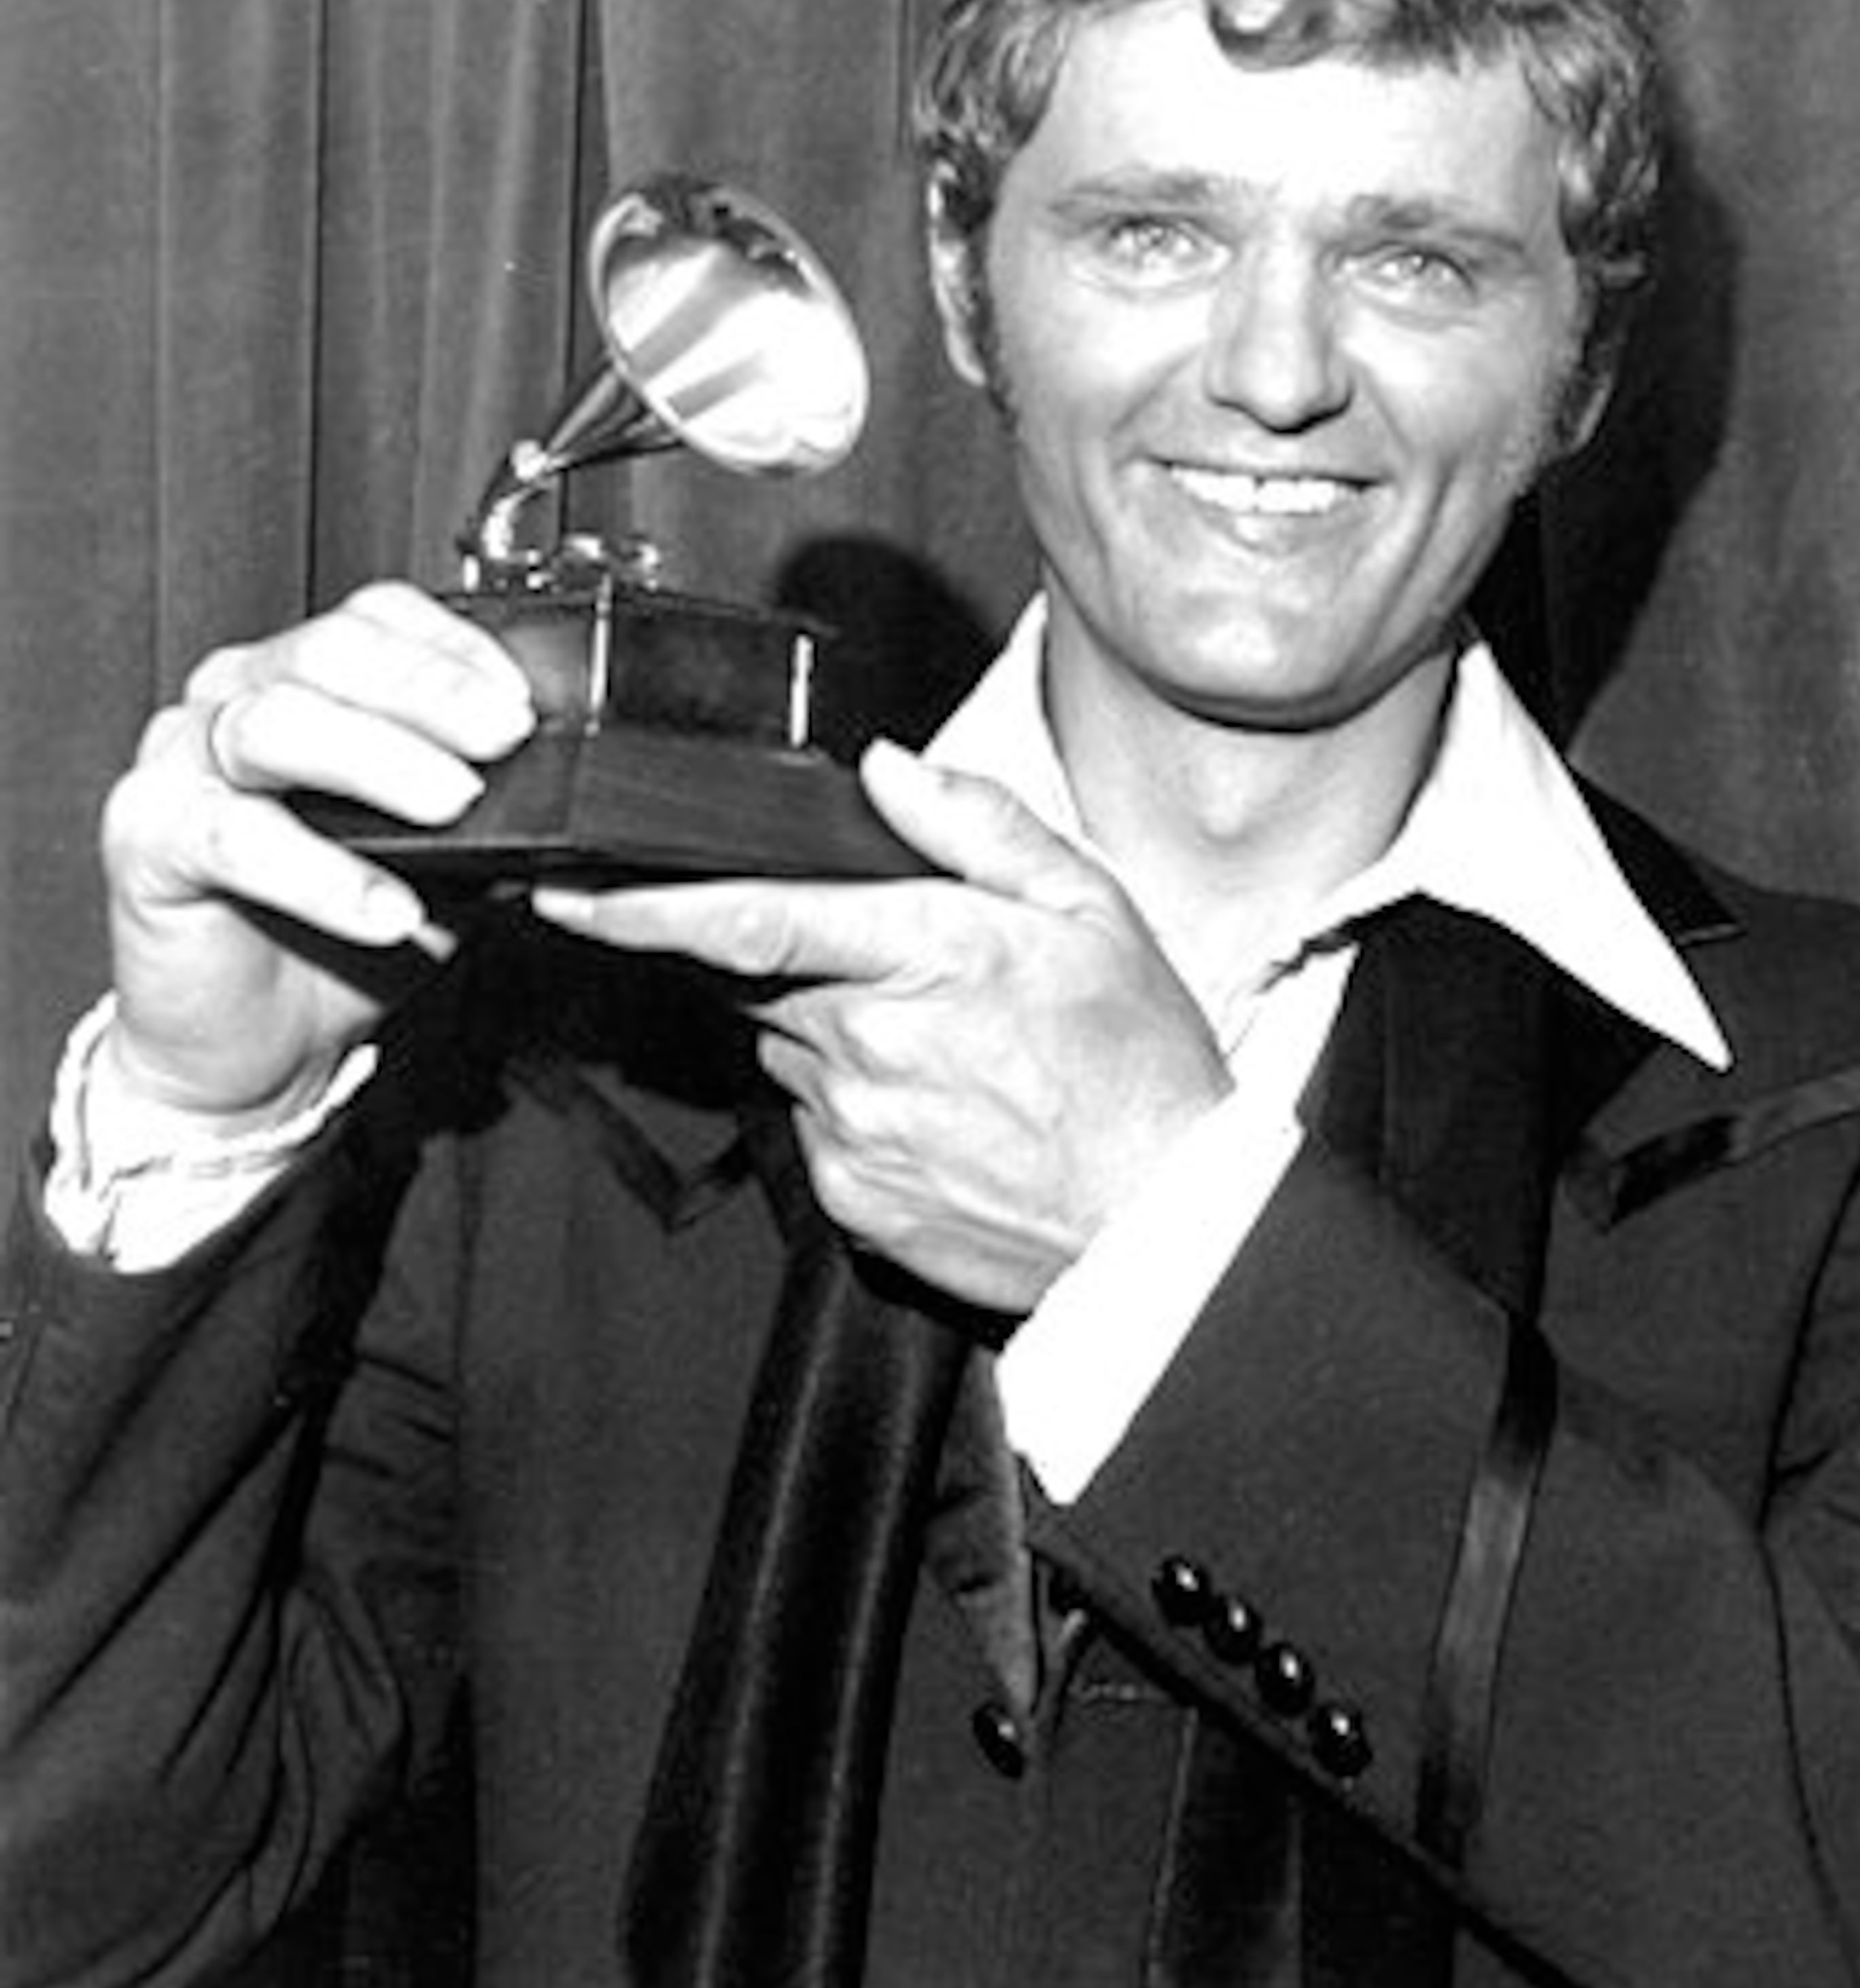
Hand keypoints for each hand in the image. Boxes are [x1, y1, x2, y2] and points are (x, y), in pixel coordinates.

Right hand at [98, 581, 534, 1125]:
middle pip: (329, 653)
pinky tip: (388, 909)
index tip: (525, 700)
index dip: (453, 649)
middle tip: (504, 737)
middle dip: (429, 691)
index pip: (377, 618)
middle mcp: (236, 699)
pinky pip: (234, 837)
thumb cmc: (344, 933)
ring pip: (275, 724)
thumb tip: (568, 781)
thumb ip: (492, 806)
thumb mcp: (447, 857)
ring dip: (379, 761)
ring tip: (455, 809)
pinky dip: (321, 874)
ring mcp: (182, 761)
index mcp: (306, 680)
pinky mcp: (147, 838)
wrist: (260, 1041)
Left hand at [532, 742, 1231, 1312]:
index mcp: (925, 958)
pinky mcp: (851, 1199)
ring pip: (790, 1050)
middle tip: (906, 974)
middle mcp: (868, 1047)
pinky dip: (856, 1102)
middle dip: (797, 959)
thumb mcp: (1090, 909)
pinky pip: (816, 1125)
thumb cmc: (1138, 1063)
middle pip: (760, 979)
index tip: (568, 893)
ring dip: (835, 1029)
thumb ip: (979, 826)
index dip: (642, 905)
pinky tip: (942, 1107)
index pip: (747, 918)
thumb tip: (887, 767)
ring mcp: (852, 1131)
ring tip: (951, 1047)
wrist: (1162, 1220)